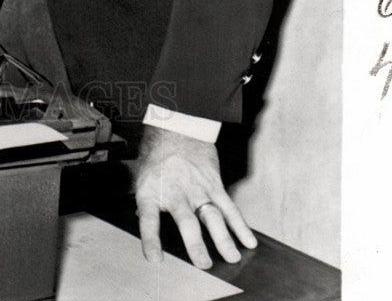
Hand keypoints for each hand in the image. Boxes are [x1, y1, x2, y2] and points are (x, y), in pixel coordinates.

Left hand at [132, 125, 256, 268]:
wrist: (175, 128)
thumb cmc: (157, 157)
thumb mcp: (143, 177)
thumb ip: (147, 203)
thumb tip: (144, 225)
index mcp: (152, 192)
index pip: (149, 220)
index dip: (151, 240)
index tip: (155, 259)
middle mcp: (176, 192)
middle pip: (186, 222)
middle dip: (196, 245)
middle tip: (203, 264)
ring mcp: (197, 189)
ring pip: (212, 217)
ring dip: (223, 239)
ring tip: (231, 257)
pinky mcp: (214, 185)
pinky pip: (229, 207)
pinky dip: (240, 226)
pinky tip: (248, 241)